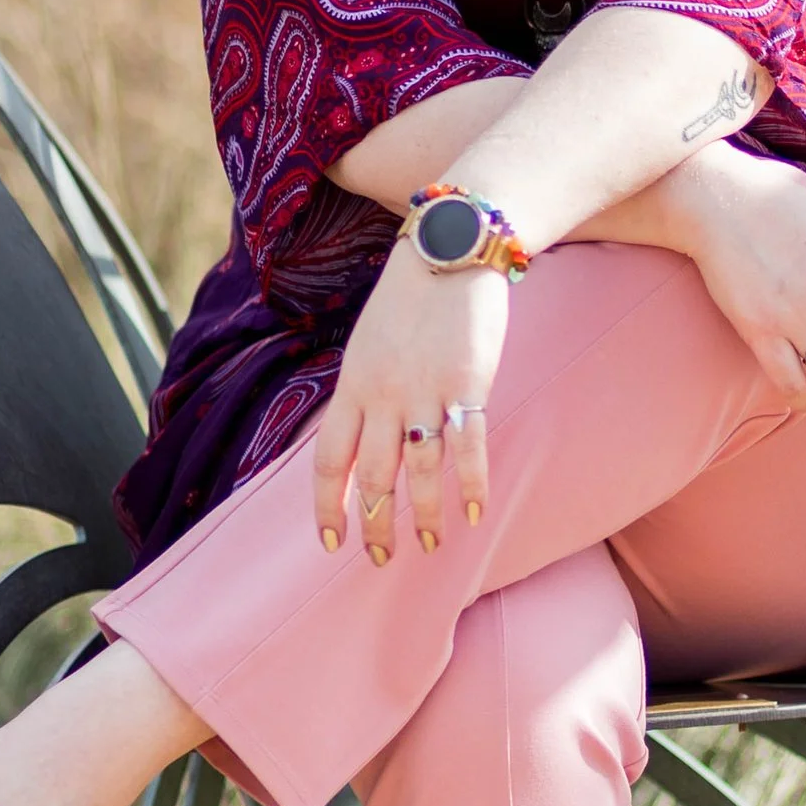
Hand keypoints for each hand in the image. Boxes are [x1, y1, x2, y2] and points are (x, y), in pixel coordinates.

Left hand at [311, 237, 509, 559]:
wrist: (450, 246)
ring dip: (422, 516)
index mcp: (352, 385)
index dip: (328, 505)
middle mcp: (381, 395)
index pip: (330, 460)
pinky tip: (476, 513)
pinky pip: (468, 449)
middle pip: (373, 476)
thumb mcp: (369, 343)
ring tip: (431, 545)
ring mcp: (424, 392)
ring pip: (418, 472)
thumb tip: (365, 436)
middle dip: (376, 524)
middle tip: (383, 559)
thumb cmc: (412, 296)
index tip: (332, 540)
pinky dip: (472, 486)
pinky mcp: (466, 385)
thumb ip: (364, 391)